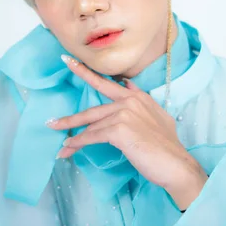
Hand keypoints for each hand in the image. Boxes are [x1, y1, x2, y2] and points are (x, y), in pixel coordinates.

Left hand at [46, 55, 207, 209]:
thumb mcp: (158, 115)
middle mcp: (128, 101)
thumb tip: (127, 84)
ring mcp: (123, 114)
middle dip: (69, 117)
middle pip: (92, 109)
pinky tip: (69, 150)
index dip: (86, 73)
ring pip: (90, 126)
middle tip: (50, 121)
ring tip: (61, 146)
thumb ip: (141, 100)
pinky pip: (92, 137)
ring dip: (74, 139)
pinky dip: (79, 144)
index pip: (107, 83)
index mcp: (137, 96)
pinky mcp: (118, 130)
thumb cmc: (167, 145)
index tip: (69, 62)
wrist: (176, 163)